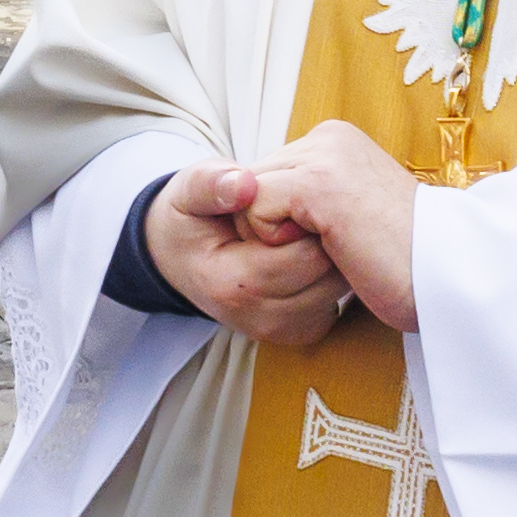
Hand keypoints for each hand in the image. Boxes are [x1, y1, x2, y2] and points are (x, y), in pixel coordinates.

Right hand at [146, 156, 350, 348]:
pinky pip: (335, 302)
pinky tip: (305, 254)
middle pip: (326, 275)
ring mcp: (280, 330)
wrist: (178, 257)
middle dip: (327, 238)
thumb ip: (212, 183)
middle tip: (307, 211)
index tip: (294, 199)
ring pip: (337, 288)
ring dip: (333, 257)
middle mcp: (258, 318)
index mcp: (231, 285)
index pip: (302, 256)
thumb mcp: (190, 190)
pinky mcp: (298, 332)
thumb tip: (245, 183)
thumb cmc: (190, 218)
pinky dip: (329, 277)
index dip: (308, 221)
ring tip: (304, 231)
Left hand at [233, 118, 428, 332]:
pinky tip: (327, 247)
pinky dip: (274, 241)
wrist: (448, 276)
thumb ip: (309, 202)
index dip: (278, 219)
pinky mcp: (315, 183)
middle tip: (328, 247)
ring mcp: (323, 155)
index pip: (266, 174)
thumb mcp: (349, 214)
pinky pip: (253, 209)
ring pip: (245, 196)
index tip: (329, 240)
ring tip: (330, 246)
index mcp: (337, 141)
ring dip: (272, 236)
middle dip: (269, 224)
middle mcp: (329, 137)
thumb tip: (256, 206)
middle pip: (249, 182)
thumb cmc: (402, 261)